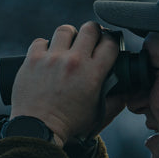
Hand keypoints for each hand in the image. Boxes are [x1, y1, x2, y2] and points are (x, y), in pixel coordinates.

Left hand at [10, 21, 120, 144]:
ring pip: (65, 30)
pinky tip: (47, 56)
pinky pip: (41, 41)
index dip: (111, 42)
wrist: (37, 129)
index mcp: (93, 73)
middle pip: (90, 28)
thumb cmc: (69, 124)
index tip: (106, 45)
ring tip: (67, 46)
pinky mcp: (32, 60)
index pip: (110, 43)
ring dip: (69, 36)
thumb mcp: (98, 114)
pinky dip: (45, 47)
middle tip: (89, 41)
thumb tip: (126, 90)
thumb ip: (116, 101)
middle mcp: (74, 61)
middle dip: (93, 33)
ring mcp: (52, 58)